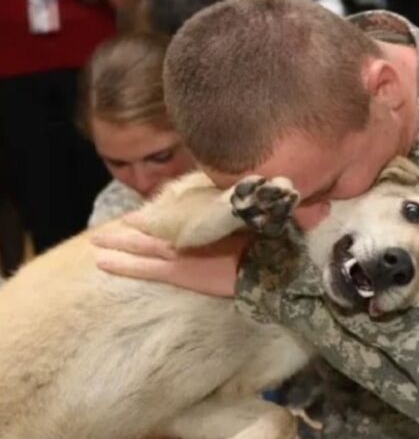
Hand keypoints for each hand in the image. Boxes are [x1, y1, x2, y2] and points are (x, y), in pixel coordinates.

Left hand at [91, 215, 250, 296]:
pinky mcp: (174, 273)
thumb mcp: (241, 223)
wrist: (260, 265)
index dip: (150, 216)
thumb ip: (225, 216)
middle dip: (127, 228)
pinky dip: (121, 265)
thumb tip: (223, 207)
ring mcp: (175, 253)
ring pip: (138, 246)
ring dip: (117, 242)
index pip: (166, 216)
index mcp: (197, 221)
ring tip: (96, 241)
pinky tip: (102, 263)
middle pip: (148, 229)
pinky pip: (141, 268)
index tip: (137, 215)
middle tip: (107, 228)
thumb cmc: (256, 242)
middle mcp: (181, 233)